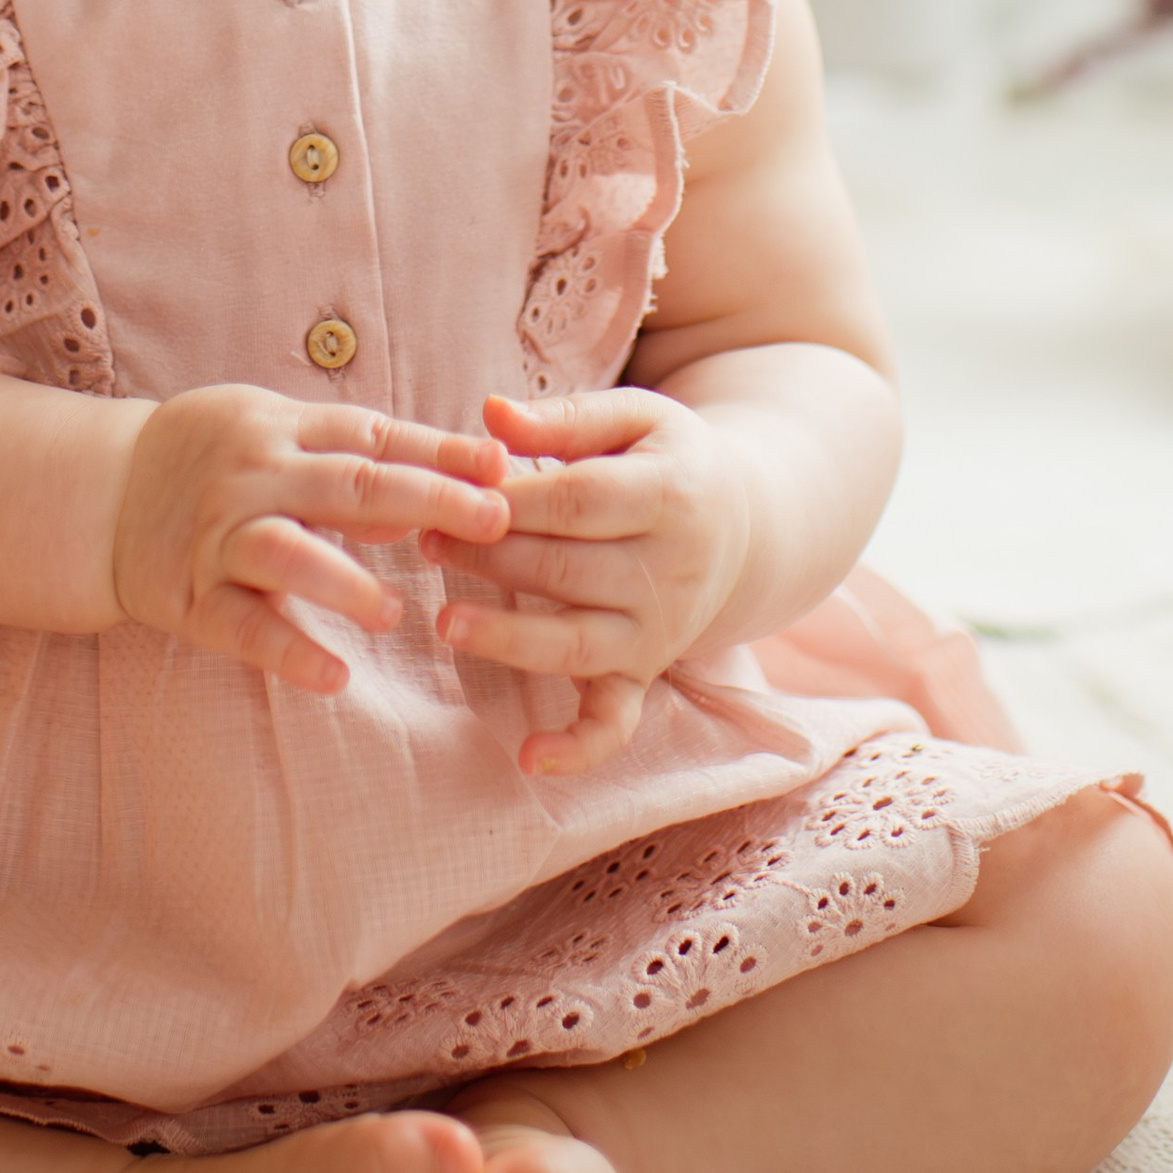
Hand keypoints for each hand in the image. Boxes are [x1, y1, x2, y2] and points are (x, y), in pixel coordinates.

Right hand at [112, 385, 512, 694]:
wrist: (98, 493)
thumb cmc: (209, 458)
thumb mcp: (273, 433)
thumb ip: (348, 458)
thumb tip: (438, 485)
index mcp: (280, 429)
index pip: (372, 436)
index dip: (440, 451)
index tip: (506, 467)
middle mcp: (252, 477)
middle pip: (348, 485)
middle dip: (426, 500)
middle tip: (494, 521)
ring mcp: (217, 537)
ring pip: (288, 553)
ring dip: (346, 581)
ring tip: (395, 611)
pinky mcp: (189, 596)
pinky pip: (241, 626)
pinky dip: (288, 651)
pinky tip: (334, 677)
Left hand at [424, 387, 754, 776]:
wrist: (745, 523)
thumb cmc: (668, 460)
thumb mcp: (636, 418)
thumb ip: (565, 418)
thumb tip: (491, 414)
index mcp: (669, 495)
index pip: (576, 502)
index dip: (509, 500)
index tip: (451, 487)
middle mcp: (670, 571)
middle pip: (567, 570)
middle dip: (490, 558)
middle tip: (426, 539)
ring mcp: (659, 630)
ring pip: (578, 644)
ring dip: (509, 639)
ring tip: (445, 622)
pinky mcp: (645, 671)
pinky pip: (616, 721)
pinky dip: (577, 747)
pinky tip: (529, 758)